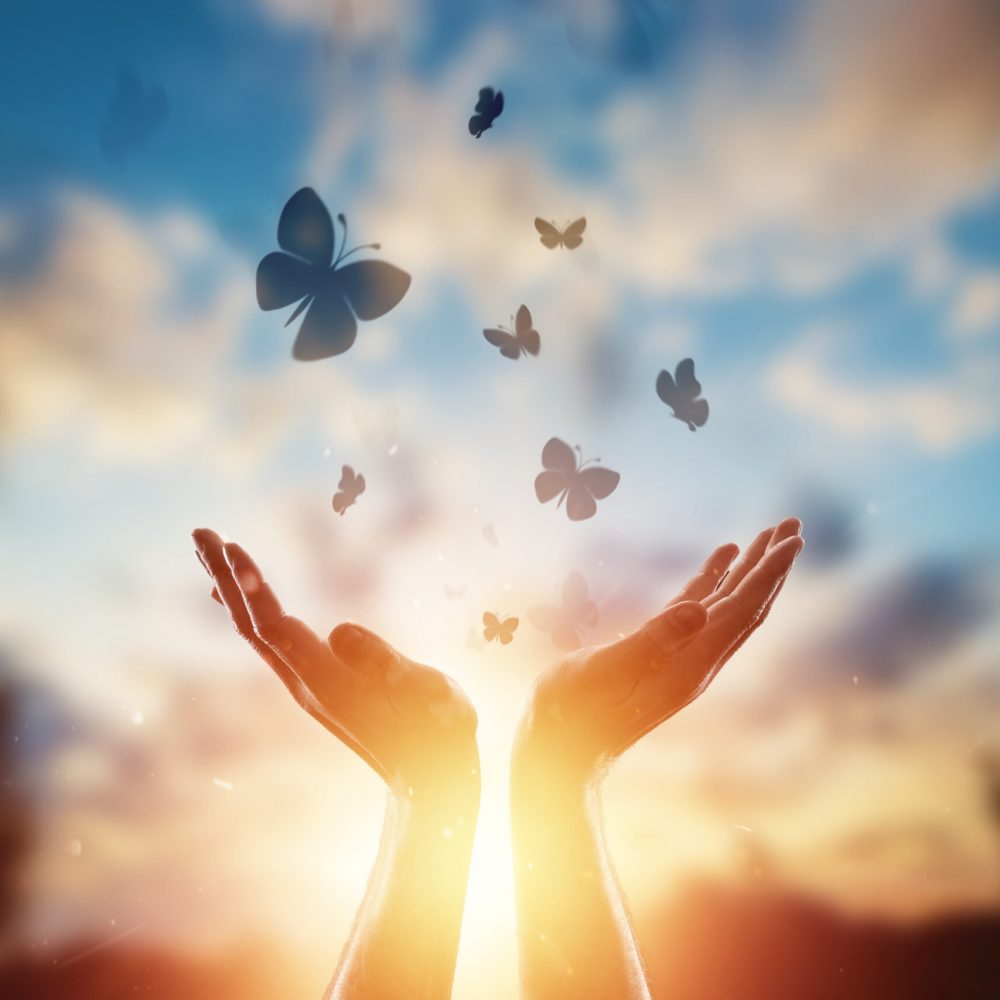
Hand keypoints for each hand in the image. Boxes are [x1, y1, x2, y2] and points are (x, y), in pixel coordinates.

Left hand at [192, 528, 477, 795]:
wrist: (429, 781)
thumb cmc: (439, 734)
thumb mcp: (428, 696)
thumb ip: (387, 664)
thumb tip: (340, 630)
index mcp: (330, 682)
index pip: (277, 627)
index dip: (253, 588)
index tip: (230, 545)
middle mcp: (307, 684)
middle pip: (253, 625)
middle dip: (225, 577)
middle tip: (199, 530)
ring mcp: (307, 686)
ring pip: (257, 632)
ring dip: (232, 589)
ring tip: (209, 549)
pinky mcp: (316, 685)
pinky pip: (271, 640)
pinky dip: (250, 609)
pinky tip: (238, 595)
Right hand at [514, 518, 803, 778]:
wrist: (561, 749)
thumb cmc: (574, 711)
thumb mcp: (606, 670)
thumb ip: (651, 640)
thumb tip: (697, 611)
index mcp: (691, 662)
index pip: (742, 609)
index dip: (768, 572)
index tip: (793, 537)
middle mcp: (697, 660)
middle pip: (747, 605)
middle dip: (770, 564)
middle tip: (793, 524)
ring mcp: (681, 658)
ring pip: (727, 607)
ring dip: (749, 571)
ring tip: (766, 535)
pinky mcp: (663, 655)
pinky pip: (699, 611)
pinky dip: (714, 581)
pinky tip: (720, 561)